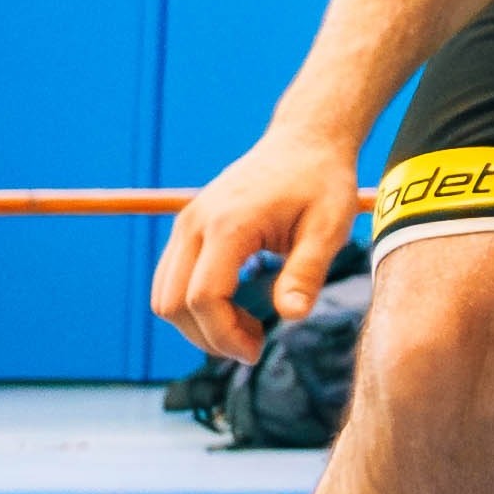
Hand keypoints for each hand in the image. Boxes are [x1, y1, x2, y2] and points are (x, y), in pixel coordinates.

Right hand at [152, 119, 369, 361]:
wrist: (303, 142)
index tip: (257, 351)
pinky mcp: (187, 228)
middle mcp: (195, 224)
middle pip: (171, 303)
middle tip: (253, 346)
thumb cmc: (322, 183)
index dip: (224, 334)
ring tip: (247, 329)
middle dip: (207, 336)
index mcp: (228, 225)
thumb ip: (307, 272)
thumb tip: (292, 316)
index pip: (203, 297)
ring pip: (163, 296)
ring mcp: (185, 224)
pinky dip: (194, 305)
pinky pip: (171, 280)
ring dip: (197, 324)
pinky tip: (235, 309)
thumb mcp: (330, 227)